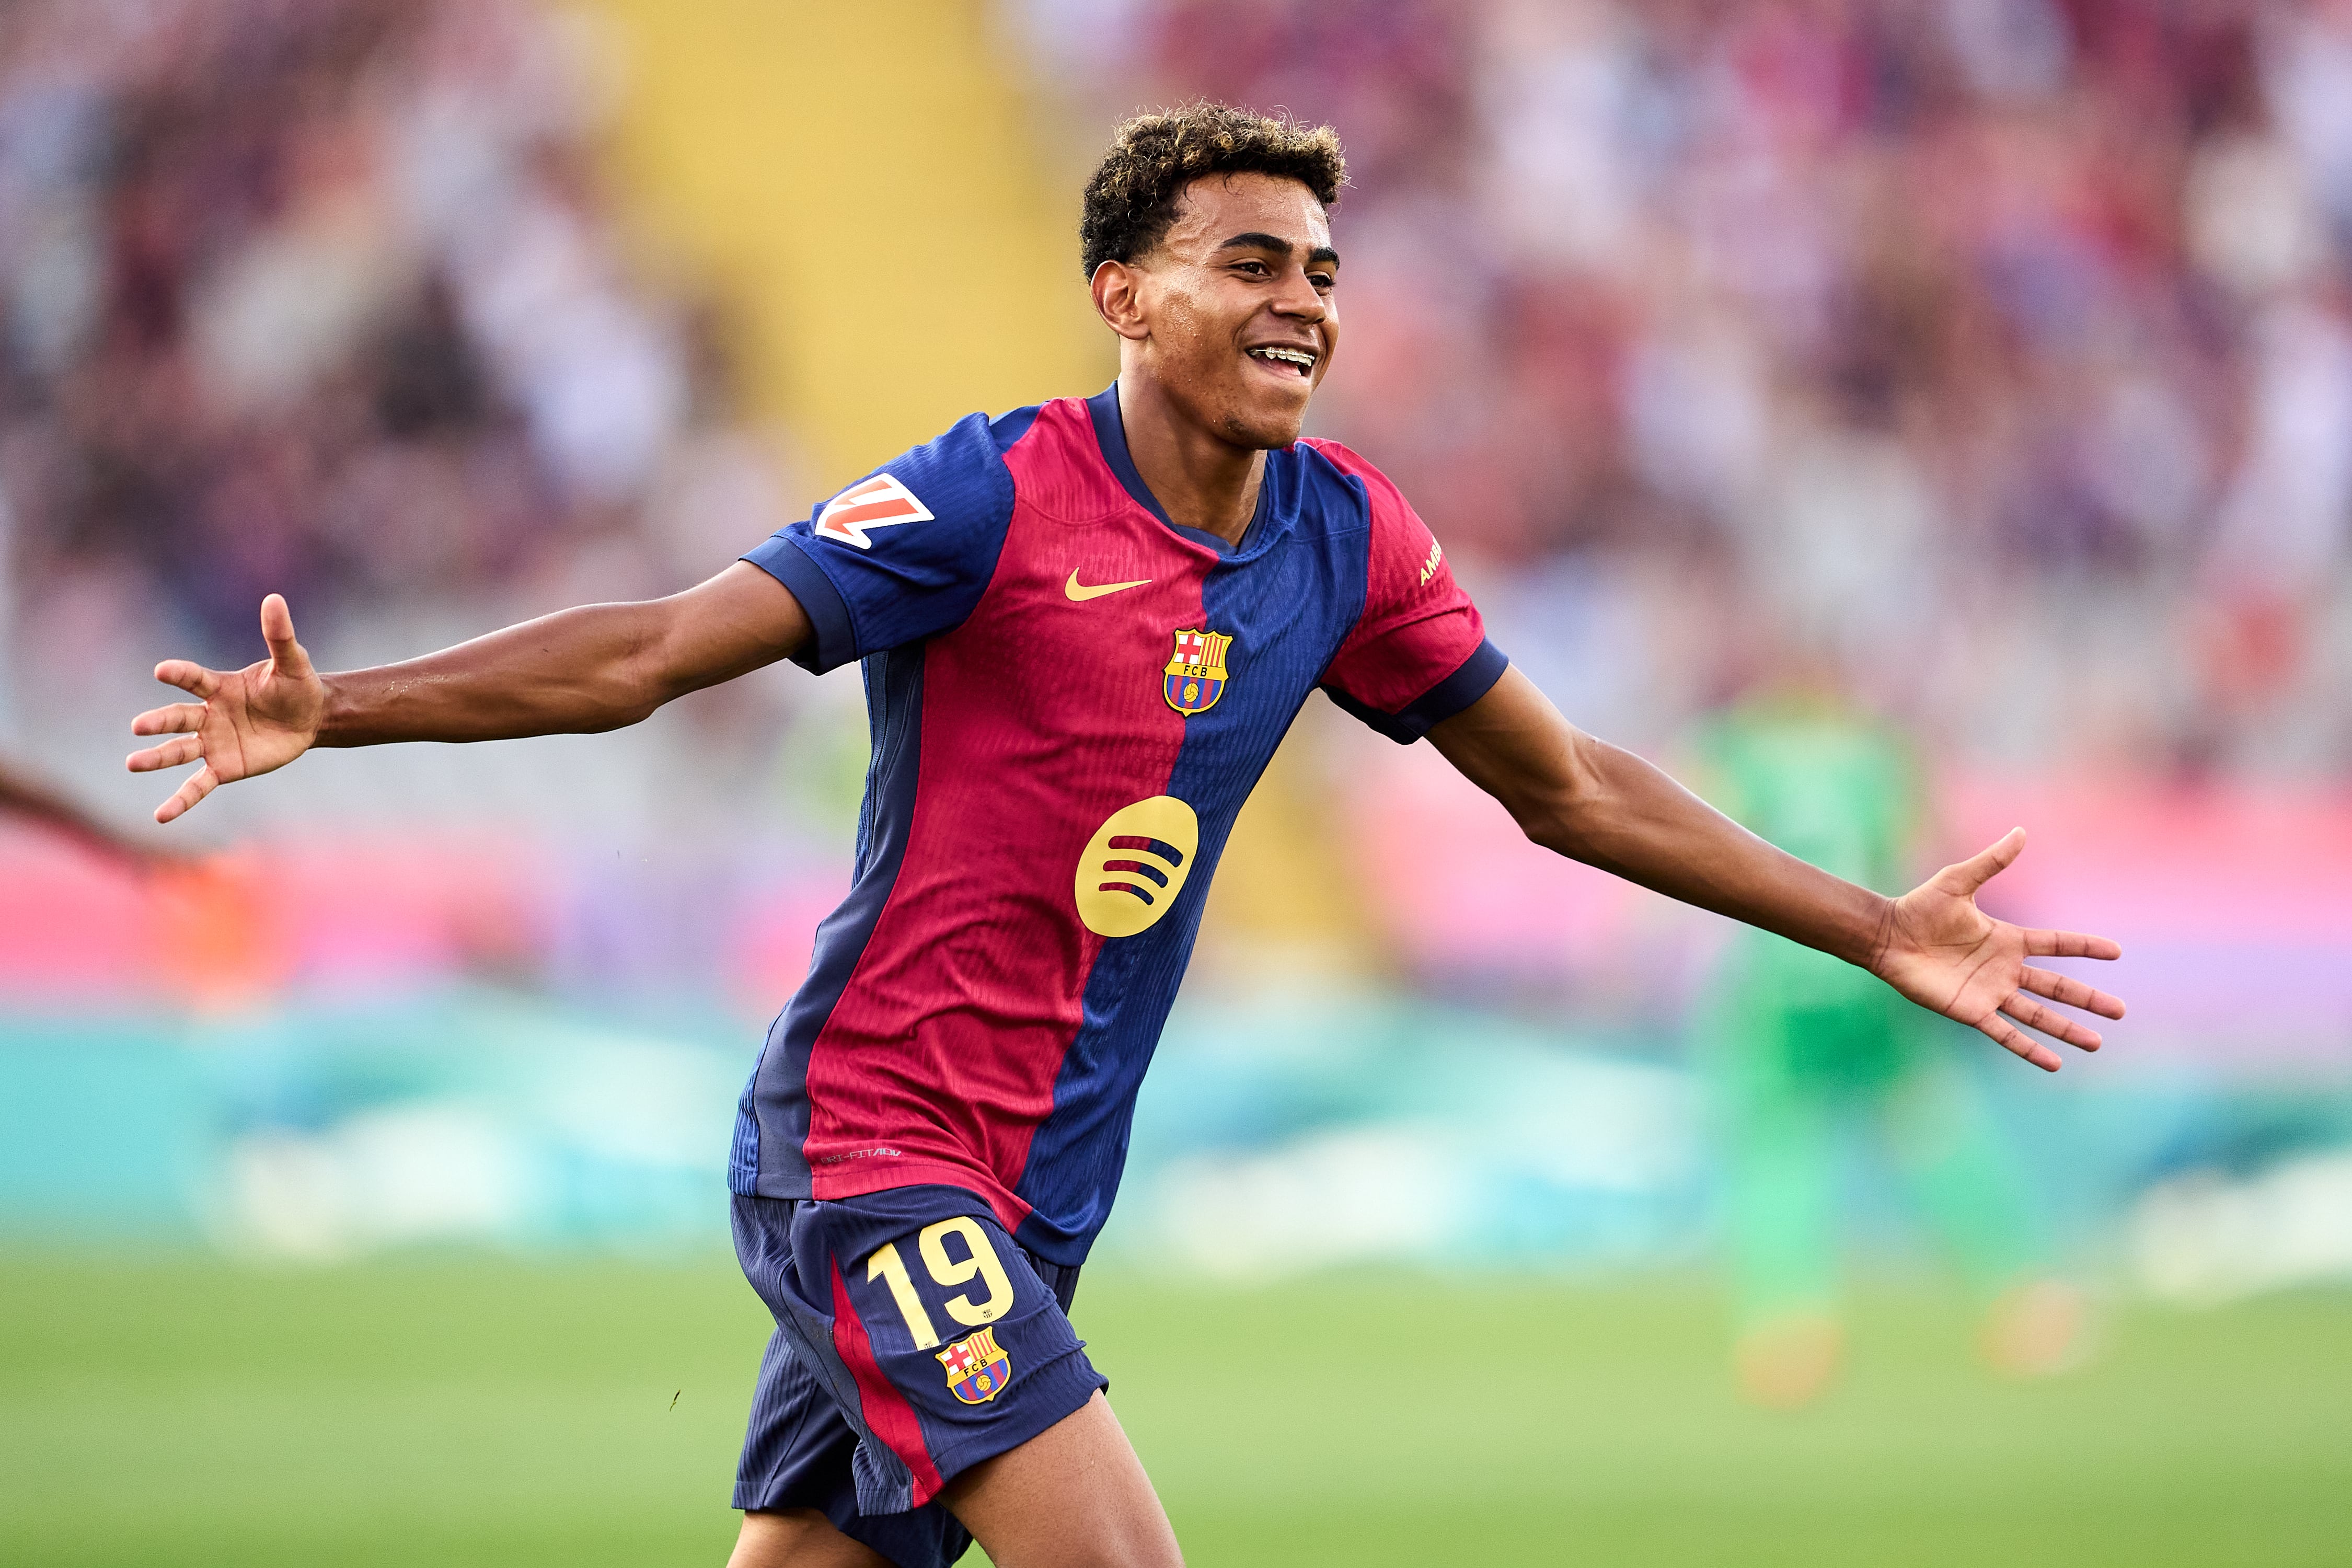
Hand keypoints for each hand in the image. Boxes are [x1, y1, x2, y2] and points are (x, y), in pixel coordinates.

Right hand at [127, 594, 324, 822]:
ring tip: (132, 763)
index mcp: (220, 687)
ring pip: (179, 750)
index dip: (179, 673)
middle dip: (159, 722)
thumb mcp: (293, 662)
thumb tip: (275, 599)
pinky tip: (161, 815)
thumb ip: (279, 636)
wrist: (311, 719)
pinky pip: (197, 785)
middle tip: (138, 727)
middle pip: (178, 718)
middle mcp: (208, 715)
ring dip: (157, 758)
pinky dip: (181, 800)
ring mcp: (213, 742)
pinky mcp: (224, 767)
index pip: (194, 678)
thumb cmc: (297, 686)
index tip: (162, 670)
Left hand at [1869, 828, 2124, 1071]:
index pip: (2056, 944)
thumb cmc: (1920, 907)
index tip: (2116, 952)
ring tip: (2096, 1043)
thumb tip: (2020, 831)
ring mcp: (1990, 992)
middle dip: (2088, 999)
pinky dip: (2029, 1048)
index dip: (2085, 947)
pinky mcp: (1971, 1010)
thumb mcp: (1958, 881)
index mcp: (2007, 939)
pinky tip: (2053, 1063)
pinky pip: (2005, 1033)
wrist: (1887, 936)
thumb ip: (1991, 862)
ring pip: (2037, 1014)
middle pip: (2056, 986)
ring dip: (2066, 1029)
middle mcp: (2004, 969)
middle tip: (2120, 1011)